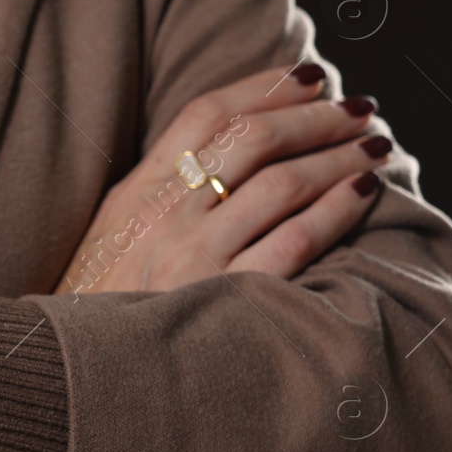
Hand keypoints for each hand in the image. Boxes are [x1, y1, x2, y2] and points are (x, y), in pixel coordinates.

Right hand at [55, 63, 388, 296]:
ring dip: (339, 155)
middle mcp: (164, 215)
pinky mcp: (224, 297)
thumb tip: (218, 151)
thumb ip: (155, 193)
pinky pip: (294, 240)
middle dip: (316, 115)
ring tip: (374, 147)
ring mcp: (194, 255)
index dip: (264, 87)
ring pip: (282, 182)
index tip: (308, 77)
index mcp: (135, 192)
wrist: (77, 374)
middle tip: (360, 108)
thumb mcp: (109, 237)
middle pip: (252, 138)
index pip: (205, 114)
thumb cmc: (98, 307)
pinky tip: (364, 192)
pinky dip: (336, 208)